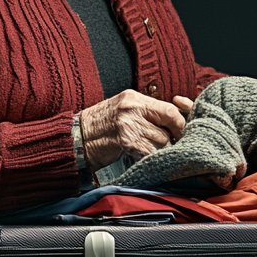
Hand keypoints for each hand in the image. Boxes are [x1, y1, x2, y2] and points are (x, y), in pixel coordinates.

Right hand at [79, 89, 193, 169]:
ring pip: (162, 140)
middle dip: (175, 137)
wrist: (75, 138)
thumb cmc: (100, 127)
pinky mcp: (126, 141)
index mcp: (134, 97)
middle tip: (173, 145)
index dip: (180, 122)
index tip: (180, 133)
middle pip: (169, 122)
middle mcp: (132, 108)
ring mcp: (129, 124)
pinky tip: (145, 158)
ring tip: (153, 153)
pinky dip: (152, 158)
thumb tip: (172, 123)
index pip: (169, 108)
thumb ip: (145, 112)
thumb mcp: (122, 109)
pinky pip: (150, 152)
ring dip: (162, 150)